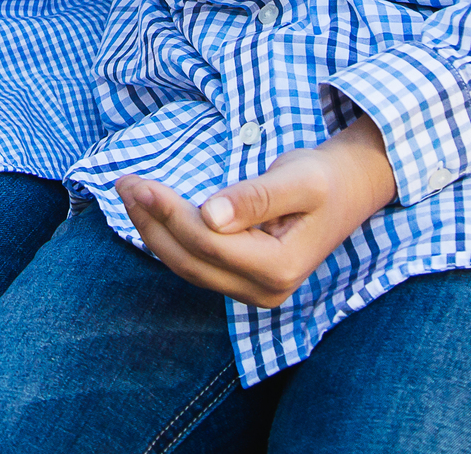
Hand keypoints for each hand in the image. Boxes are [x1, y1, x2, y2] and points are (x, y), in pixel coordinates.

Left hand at [116, 116, 399, 307]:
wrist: (348, 190)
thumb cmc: (324, 179)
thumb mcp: (297, 179)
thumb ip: (256, 198)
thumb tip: (210, 215)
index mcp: (281, 268)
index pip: (209, 243)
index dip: (169, 212)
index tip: (138, 181)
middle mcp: (267, 291)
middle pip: (192, 260)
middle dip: (152, 222)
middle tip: (122, 183)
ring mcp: (255, 292)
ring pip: (189, 267)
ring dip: (153, 232)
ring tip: (129, 194)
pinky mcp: (244, 282)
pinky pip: (197, 265)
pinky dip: (170, 239)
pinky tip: (151, 215)